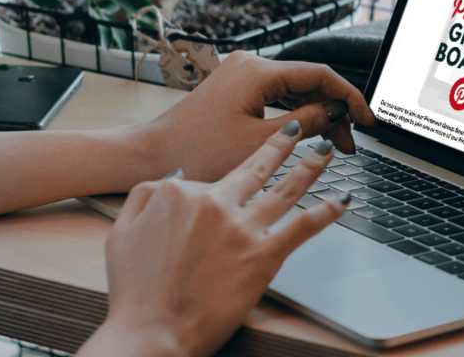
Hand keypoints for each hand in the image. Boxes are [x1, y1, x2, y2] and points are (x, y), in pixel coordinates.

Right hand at [78, 121, 348, 356]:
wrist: (151, 332)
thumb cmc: (135, 291)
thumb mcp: (121, 232)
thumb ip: (144, 196)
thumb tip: (173, 178)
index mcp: (180, 192)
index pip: (211, 179)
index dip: (220, 188)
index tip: (231, 185)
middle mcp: (215, 202)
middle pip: (257, 167)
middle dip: (282, 145)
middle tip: (299, 131)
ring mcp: (242, 228)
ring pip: (285, 188)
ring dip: (310, 166)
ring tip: (325, 151)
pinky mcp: (263, 256)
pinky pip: (302, 226)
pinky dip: (326, 211)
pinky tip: (342, 201)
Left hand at [142, 51, 373, 182]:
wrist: (153, 155)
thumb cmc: (197, 152)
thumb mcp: (260, 143)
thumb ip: (306, 124)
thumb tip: (336, 113)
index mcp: (258, 71)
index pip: (320, 75)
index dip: (348, 97)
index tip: (367, 120)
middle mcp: (250, 65)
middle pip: (308, 82)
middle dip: (334, 112)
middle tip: (349, 144)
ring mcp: (241, 76)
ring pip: (294, 90)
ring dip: (316, 115)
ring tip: (334, 146)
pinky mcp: (236, 90)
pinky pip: (277, 97)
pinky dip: (295, 116)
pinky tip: (309, 136)